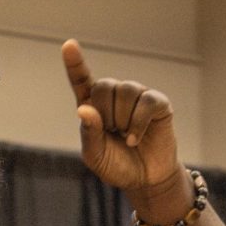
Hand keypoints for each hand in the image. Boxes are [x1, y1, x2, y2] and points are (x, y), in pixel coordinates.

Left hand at [61, 39, 184, 198]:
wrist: (145, 180)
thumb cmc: (117, 166)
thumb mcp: (95, 156)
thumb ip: (89, 133)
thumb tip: (84, 109)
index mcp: (93, 106)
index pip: (81, 80)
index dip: (75, 63)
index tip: (68, 45)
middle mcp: (115, 96)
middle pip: (104, 86)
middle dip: (106, 115)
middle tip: (112, 134)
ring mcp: (137, 97)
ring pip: (126, 91)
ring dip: (123, 120)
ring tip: (125, 136)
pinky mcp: (157, 103)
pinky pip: (146, 102)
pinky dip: (138, 124)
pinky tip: (135, 139)